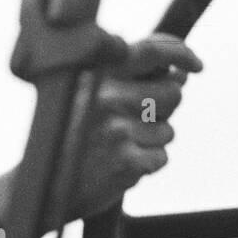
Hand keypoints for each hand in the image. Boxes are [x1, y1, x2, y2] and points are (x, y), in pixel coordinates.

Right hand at [70, 33, 202, 220]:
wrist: (42, 186)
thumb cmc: (71, 137)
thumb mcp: (90, 96)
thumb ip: (133, 79)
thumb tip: (182, 72)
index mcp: (96, 74)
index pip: (153, 50)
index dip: (181, 54)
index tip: (195, 65)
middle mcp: (106, 97)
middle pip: (172, 92)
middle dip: (165, 108)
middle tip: (136, 122)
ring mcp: (116, 129)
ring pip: (168, 129)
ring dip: (152, 141)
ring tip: (120, 147)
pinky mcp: (125, 161)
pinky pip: (161, 157)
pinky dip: (147, 164)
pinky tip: (120, 165)